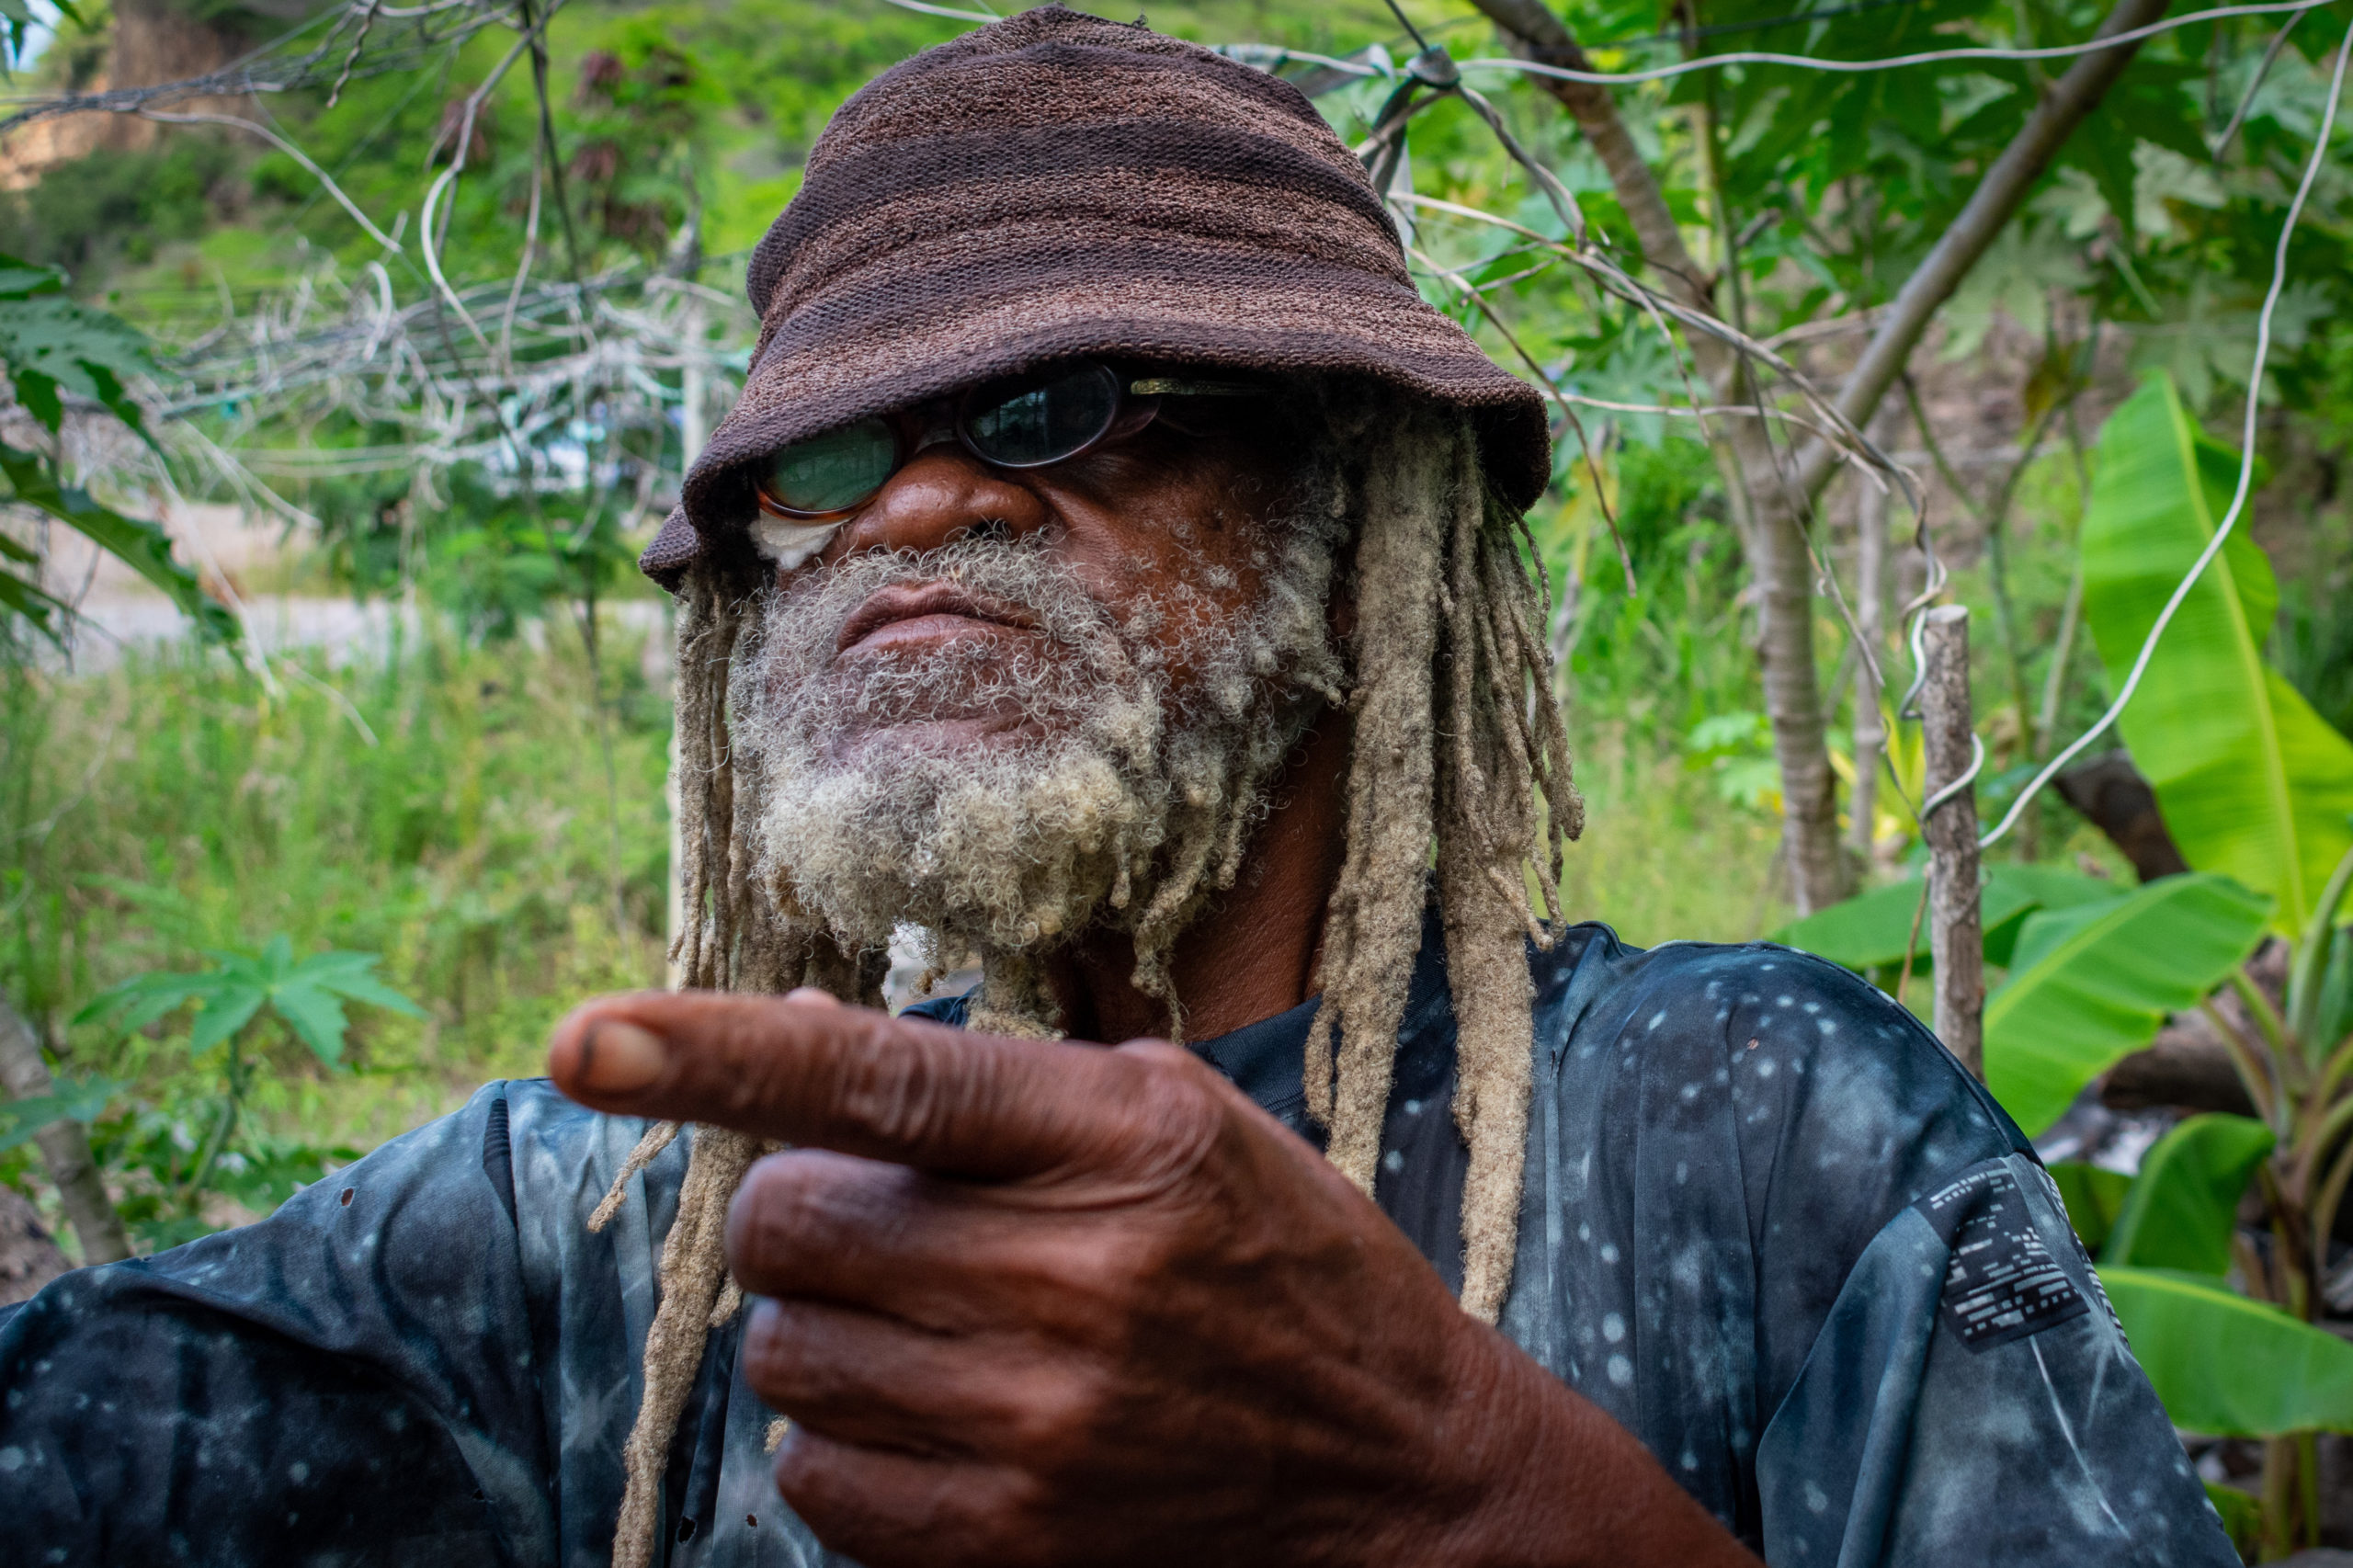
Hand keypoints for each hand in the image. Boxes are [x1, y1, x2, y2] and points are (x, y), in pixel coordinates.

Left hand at [547, 990, 1756, 1567]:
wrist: (1401, 1476)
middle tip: (897, 1225)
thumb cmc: (1282, 1263)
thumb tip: (787, 1028)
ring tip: (947, 1329)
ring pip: (789, 1355)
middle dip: (808, 1211)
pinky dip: (843, 1442)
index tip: (580, 1040)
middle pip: (792, 1224)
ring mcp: (1039, 1426)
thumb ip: (989, 1082)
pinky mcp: (1008, 1542)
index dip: (714, 1054)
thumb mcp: (1176, 1123)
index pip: (880, 1078)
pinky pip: (815, 1480)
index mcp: (1121, 1139)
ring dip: (831, 1330)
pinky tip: (939, 1417)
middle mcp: (1075, 1280)